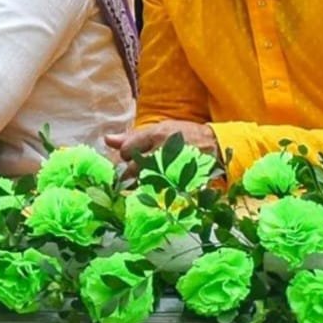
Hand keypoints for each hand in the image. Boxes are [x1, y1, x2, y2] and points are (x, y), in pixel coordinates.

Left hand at [105, 120, 220, 183]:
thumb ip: (132, 137)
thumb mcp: (160, 129)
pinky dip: (153, 192)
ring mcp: (171, 170)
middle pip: (132, 170)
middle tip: (138, 171)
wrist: (216, 147)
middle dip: (130, 173)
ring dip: (140, 184)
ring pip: (143, 183)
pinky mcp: (179, 184)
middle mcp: (163, 152)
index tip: (133, 156)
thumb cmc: (184, 135)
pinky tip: (157, 188)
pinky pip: (157, 193)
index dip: (127, 155)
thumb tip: (107, 140)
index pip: (127, 150)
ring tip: (149, 178)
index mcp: (156, 135)